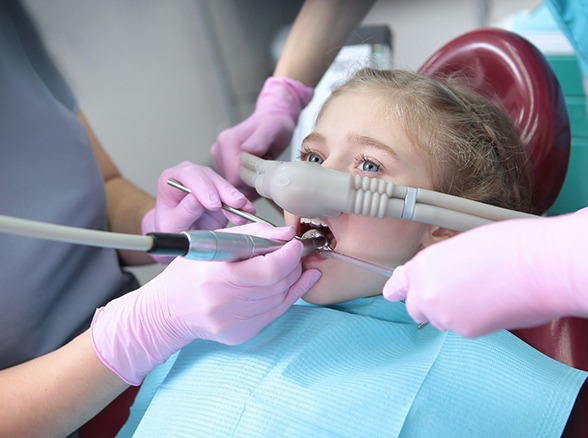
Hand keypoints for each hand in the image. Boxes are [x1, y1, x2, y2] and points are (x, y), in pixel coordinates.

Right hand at [91, 223, 320, 384]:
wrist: (167, 311)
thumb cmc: (188, 273)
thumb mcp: (213, 243)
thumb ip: (253, 235)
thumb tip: (286, 234)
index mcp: (217, 278)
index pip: (268, 270)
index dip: (289, 255)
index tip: (295, 243)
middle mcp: (226, 304)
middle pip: (277, 284)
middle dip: (293, 264)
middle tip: (295, 251)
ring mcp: (235, 323)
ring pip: (280, 298)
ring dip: (293, 279)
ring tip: (294, 264)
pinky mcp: (242, 334)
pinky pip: (275, 313)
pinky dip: (288, 296)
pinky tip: (297, 282)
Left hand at [142, 162, 254, 261]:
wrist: (179, 235)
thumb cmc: (170, 228)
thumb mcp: (171, 225)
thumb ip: (183, 212)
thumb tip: (195, 200)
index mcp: (170, 179)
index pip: (188, 175)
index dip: (203, 188)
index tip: (214, 203)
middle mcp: (189, 177)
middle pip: (209, 177)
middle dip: (224, 191)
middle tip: (235, 203)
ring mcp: (206, 183)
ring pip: (223, 185)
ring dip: (235, 198)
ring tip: (245, 210)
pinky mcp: (219, 193)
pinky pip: (232, 196)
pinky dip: (241, 205)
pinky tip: (248, 211)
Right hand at [211, 77, 312, 195]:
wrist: (272, 119)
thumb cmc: (275, 124)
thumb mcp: (272, 129)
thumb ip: (260, 140)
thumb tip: (247, 149)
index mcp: (227, 142)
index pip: (234, 176)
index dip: (250, 183)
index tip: (265, 178)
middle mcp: (218, 149)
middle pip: (231, 182)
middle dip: (249, 184)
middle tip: (265, 175)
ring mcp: (219, 156)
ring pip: (231, 183)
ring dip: (247, 184)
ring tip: (260, 171)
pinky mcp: (223, 162)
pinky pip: (232, 181)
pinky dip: (245, 182)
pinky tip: (256, 173)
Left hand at [383, 208, 587, 336]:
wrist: (539, 265)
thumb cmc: (510, 246)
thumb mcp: (461, 247)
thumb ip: (442, 265)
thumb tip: (444, 276)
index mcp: (422, 265)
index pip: (397, 285)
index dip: (399, 289)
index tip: (396, 293)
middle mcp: (426, 292)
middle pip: (416, 307)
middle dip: (430, 303)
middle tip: (456, 292)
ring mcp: (444, 315)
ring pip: (441, 320)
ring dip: (454, 311)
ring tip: (484, 293)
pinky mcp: (466, 331)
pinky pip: (464, 329)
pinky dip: (475, 320)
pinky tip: (494, 304)